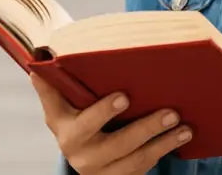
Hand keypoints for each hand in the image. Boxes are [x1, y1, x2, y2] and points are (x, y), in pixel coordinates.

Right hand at [30, 73, 193, 173]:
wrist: (82, 152)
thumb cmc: (75, 114)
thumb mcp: (61, 103)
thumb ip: (53, 84)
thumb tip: (38, 57)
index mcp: (61, 124)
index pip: (80, 119)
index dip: (101, 110)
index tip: (124, 96)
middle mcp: (76, 151)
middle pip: (114, 144)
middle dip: (144, 129)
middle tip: (169, 113)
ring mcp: (97, 169)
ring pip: (134, 159)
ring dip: (161, 141)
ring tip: (183, 125)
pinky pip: (142, 167)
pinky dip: (163, 150)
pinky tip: (182, 136)